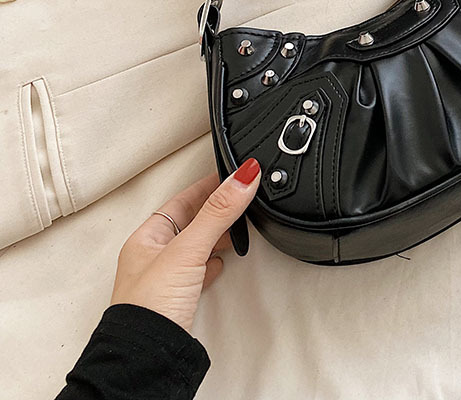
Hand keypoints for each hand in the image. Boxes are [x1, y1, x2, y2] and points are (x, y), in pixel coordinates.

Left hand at [110, 158, 260, 331]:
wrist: (147, 358)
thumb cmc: (150, 306)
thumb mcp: (188, 249)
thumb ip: (218, 212)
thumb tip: (243, 176)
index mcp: (146, 237)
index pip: (182, 199)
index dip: (207, 185)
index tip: (231, 173)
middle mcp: (153, 256)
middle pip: (190, 221)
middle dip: (215, 209)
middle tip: (239, 196)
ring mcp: (166, 280)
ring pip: (195, 247)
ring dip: (216, 235)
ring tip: (236, 226)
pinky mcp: (178, 301)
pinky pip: (198, 272)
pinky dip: (212, 263)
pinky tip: (219, 263)